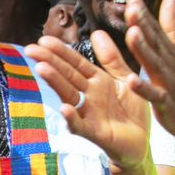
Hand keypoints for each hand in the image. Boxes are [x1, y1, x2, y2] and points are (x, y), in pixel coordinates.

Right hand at [26, 31, 149, 171]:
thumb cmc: (131, 111)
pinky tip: (65, 109)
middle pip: (67, 76)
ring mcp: (89, 114)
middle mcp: (88, 96)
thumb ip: (112, 58)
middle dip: (50, 62)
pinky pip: (82, 126)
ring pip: (69, 96)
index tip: (43, 40)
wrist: (143, 142)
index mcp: (96, 81)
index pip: (75, 63)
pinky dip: (72, 119)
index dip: (61, 52)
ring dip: (55, 83)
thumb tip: (97, 32)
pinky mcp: (96, 133)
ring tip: (42, 69)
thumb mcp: (125, 79)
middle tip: (31, 49)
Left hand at [122, 0, 174, 152]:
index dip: (144, 15)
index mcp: (173, 54)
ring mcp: (171, 85)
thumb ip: (173, 28)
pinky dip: (144, 89)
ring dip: (143, 50)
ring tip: (132, 34)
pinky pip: (155, 97)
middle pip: (155, 43)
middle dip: (143, 25)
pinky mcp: (169, 105)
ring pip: (155, 65)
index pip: (157, 30)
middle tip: (131, 7)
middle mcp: (171, 66)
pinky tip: (131, 81)